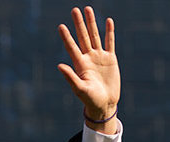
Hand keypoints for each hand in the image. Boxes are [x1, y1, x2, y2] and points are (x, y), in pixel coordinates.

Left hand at [58, 6, 119, 133]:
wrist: (104, 104)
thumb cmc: (90, 99)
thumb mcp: (79, 89)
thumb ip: (70, 77)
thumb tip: (59, 65)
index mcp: (80, 64)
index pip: (72, 47)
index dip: (66, 36)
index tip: (61, 26)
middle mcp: (88, 58)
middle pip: (83, 37)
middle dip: (79, 23)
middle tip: (74, 10)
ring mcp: (99, 57)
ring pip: (95, 36)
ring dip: (92, 23)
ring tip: (88, 9)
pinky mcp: (111, 59)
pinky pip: (110, 42)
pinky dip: (109, 32)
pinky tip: (108, 21)